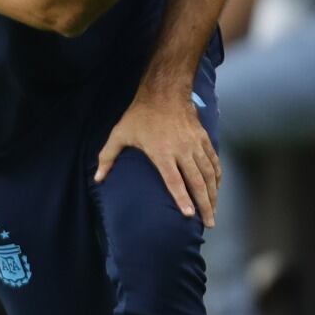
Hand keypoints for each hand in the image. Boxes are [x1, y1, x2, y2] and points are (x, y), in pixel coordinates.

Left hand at [93, 94, 220, 226]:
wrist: (164, 92)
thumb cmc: (140, 115)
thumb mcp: (119, 134)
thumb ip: (108, 157)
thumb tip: (97, 179)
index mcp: (162, 153)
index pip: (174, 181)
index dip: (182, 199)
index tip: (189, 215)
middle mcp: (182, 151)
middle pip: (197, 182)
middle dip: (205, 204)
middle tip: (209, 222)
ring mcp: (195, 145)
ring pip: (209, 173)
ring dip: (213, 194)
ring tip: (214, 211)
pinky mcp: (203, 139)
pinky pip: (214, 161)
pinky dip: (217, 176)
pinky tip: (217, 188)